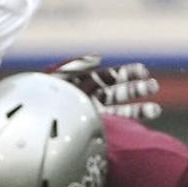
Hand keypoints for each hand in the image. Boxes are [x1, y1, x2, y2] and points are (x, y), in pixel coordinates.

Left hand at [46, 54, 161, 122]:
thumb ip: (77, 66)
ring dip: (138, 109)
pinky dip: (124, 125)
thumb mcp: (58, 76)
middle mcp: (89, 98)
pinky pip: (110, 126)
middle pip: (117, 92)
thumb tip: (98, 58)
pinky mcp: (88, 128)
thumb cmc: (42, 95)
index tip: (143, 71)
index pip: (110, 76)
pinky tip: (137, 125)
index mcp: (83, 82)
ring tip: (156, 110)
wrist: (31, 118)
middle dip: (136, 90)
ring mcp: (90, 114)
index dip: (126, 73)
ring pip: (118, 111)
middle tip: (154, 86)